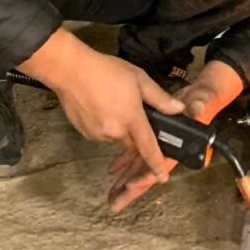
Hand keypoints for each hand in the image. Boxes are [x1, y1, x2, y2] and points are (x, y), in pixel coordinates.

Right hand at [19, 28, 184, 183]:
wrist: (70, 71)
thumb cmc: (108, 71)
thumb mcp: (139, 79)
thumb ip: (160, 98)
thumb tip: (179, 110)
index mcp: (131, 119)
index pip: (148, 148)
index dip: (157, 164)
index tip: (163, 178)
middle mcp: (115, 132)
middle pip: (132, 143)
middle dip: (136, 134)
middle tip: (133, 112)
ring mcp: (97, 135)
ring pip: (116, 138)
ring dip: (119, 128)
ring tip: (114, 103)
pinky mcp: (84, 133)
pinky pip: (101, 134)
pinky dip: (105, 126)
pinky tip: (100, 107)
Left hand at [106, 60, 243, 213]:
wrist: (200, 96)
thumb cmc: (203, 101)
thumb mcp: (201, 102)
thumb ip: (198, 107)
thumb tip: (198, 109)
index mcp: (177, 146)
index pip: (160, 165)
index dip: (146, 176)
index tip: (130, 186)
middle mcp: (166, 150)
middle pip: (146, 173)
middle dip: (130, 190)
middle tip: (114, 204)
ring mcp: (157, 145)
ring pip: (138, 166)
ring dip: (125, 179)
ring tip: (111, 194)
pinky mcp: (151, 136)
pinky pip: (135, 152)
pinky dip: (124, 161)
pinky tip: (112, 169)